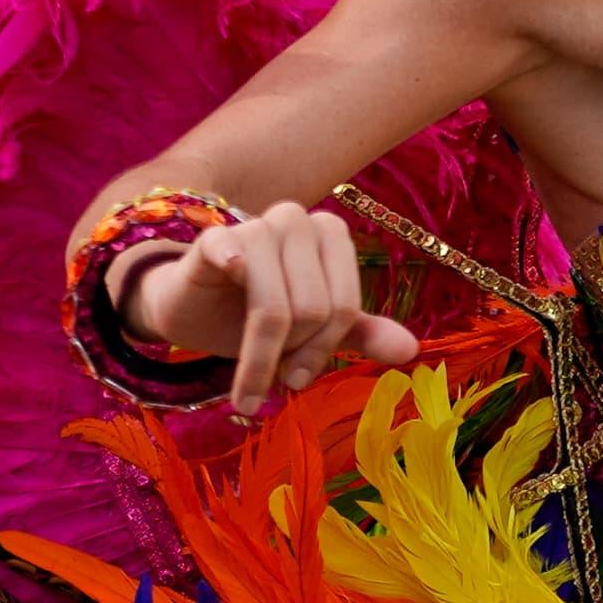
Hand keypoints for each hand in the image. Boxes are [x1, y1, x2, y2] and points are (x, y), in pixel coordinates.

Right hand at [115, 200, 420, 415]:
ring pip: (276, 306)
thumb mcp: (314, 328)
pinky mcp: (212, 237)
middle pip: (315, 310)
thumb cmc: (257, 315)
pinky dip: (232, 265)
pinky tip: (230, 272)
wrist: (193, 310)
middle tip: (272, 380)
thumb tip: (410, 351)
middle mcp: (297, 220)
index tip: (300, 380)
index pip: (344, 307)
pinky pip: (230, 253)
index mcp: (330, 235)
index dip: (322, 351)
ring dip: (260, 357)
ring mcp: (255, 225)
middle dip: (292, 356)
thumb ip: (361, 333)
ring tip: (249, 381)